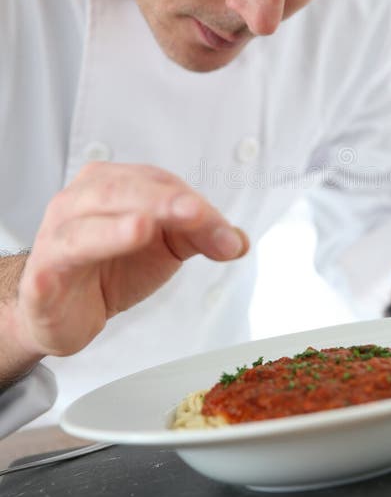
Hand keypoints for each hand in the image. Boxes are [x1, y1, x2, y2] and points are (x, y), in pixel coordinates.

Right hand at [4, 162, 248, 370]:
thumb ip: (200, 236)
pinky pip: (72, 249)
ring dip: (131, 213)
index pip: (159, 183)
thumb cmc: (110, 268)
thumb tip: (237, 241)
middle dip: (166, 201)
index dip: (193, 204)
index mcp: (112, 183)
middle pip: (127, 188)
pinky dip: (100, 240)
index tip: (225, 234)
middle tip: (198, 214)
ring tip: (154, 223)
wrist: (64, 313)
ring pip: (95, 210)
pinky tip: (127, 237)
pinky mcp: (47, 270)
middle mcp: (81, 198)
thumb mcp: (165, 248)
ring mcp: (59, 231)